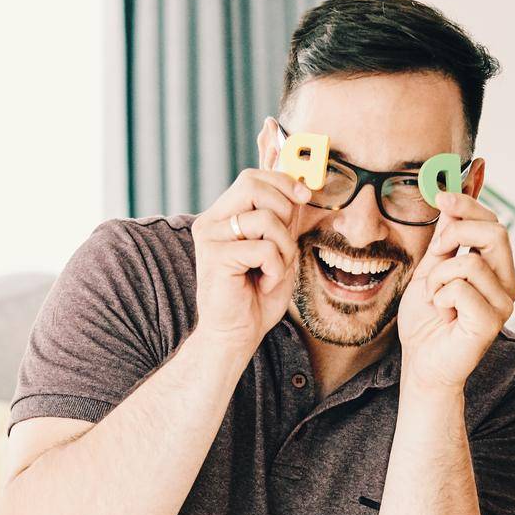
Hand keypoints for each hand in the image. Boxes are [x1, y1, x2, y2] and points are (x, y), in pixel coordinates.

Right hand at [191, 169, 311, 350]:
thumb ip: (283, 221)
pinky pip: (264, 248)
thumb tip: (300, 189)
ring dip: (283, 248)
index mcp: (222, 216)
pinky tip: (264, 283)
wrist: (236, 336)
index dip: (282, 181)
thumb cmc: (257, 297)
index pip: (252, 178)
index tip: (304, 197)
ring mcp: (210, 237)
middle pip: (253, 185)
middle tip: (284, 244)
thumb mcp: (278, 250)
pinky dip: (276, 269)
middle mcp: (211, 222)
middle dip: (284, 212)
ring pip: (265, 218)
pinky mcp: (215, 257)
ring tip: (273, 271)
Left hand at [397, 192, 514, 391]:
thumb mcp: (432, 267)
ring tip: (435, 297)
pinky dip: (440, 297)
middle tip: (435, 249)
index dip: (468, 204)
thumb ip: (446, 236)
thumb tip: (453, 194)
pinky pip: (461, 289)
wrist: (421, 362)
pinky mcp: (492, 322)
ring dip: (439, 276)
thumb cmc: (427, 319)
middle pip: (496, 232)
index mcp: (497, 268)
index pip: (493, 223)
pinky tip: (442, 314)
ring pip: (471, 262)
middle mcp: (507, 284)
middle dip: (458, 230)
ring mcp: (503, 304)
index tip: (441, 196)